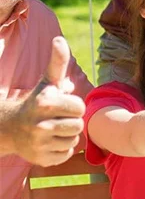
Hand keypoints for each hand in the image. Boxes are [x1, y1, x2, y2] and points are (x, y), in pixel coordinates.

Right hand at [12, 38, 84, 166]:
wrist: (11, 128)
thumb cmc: (38, 101)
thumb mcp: (48, 81)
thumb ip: (58, 61)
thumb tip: (59, 39)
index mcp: (45, 102)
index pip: (79, 107)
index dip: (73, 106)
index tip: (61, 105)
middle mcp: (40, 124)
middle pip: (78, 125)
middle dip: (72, 121)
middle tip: (58, 118)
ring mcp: (38, 144)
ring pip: (74, 141)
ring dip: (67, 135)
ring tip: (54, 129)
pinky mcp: (40, 159)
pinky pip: (66, 154)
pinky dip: (61, 149)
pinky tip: (50, 142)